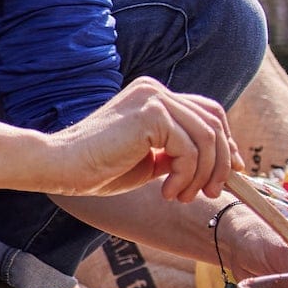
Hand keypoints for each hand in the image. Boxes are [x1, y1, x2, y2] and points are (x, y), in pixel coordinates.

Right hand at [33, 79, 235, 200]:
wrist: (59, 166)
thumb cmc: (95, 168)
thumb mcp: (148, 161)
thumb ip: (176, 153)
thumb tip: (216, 165)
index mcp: (153, 96)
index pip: (207, 112)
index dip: (225, 142)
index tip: (229, 173)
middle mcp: (155, 90)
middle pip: (214, 122)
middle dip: (220, 162)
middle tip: (210, 193)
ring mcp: (153, 98)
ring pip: (207, 137)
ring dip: (202, 174)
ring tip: (181, 197)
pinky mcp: (151, 114)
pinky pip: (189, 149)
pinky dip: (185, 176)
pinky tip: (166, 192)